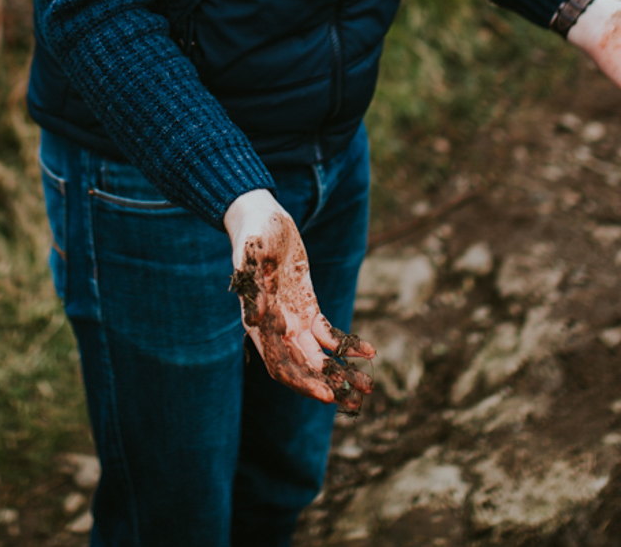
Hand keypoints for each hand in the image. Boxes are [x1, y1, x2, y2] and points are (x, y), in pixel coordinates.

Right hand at [222, 189, 375, 412]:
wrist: (262, 218)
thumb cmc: (255, 234)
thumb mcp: (252, 253)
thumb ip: (253, 284)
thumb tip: (254, 319)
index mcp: (259, 324)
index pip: (280, 365)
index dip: (302, 383)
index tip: (327, 395)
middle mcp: (275, 329)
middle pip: (304, 368)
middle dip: (329, 386)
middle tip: (356, 402)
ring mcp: (293, 320)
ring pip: (319, 357)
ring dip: (341, 373)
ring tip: (368, 387)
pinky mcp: (308, 308)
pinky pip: (329, 335)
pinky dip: (347, 346)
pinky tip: (368, 352)